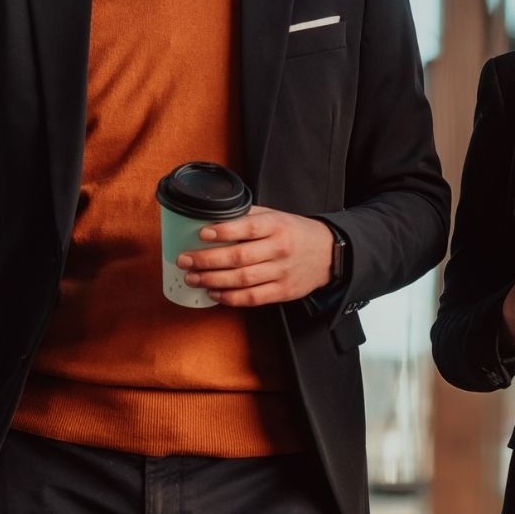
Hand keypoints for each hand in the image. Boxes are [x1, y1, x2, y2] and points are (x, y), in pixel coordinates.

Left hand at [178, 205, 336, 306]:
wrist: (329, 254)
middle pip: (239, 257)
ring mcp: (281, 273)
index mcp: (277, 226)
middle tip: (185, 260)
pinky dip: (230, 297)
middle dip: (207, 260)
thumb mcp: (276, 216)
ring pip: (242, 280)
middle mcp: (279, 249)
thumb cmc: (296, 232)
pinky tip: (213, 292)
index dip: (224, 231)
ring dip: (212, 280)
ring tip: (192, 277)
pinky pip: (252, 298)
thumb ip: (248, 216)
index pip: (248, 227)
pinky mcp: (282, 292)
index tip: (202, 233)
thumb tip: (213, 216)